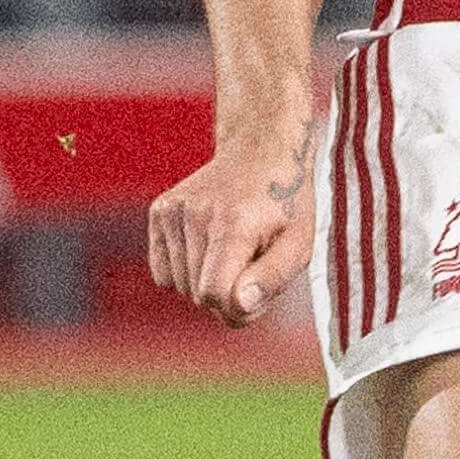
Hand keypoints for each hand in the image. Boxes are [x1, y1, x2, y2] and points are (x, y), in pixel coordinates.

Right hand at [148, 124, 316, 328]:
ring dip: (206, 281)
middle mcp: (197, 215)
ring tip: (232, 250)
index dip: (237, 308)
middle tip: (250, 262)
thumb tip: (238, 307)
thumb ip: (272, 280)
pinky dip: (185, 271)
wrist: (261, 150)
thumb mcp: (299, 244)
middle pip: (198, 295)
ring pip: (179, 287)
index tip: (256, 291)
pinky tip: (208, 246)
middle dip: (226, 294)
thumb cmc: (285, 205)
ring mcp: (173, 211)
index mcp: (234, 224)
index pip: (214, 294)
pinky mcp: (159, 212)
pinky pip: (162, 274)